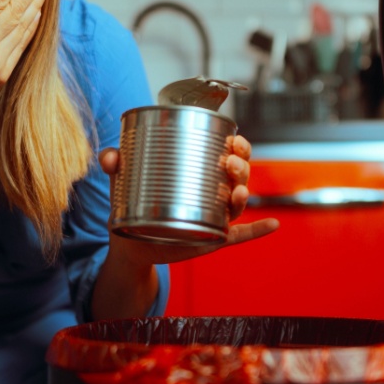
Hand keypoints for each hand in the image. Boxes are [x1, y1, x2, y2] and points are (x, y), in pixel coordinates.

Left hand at [99, 134, 279, 266]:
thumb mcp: (122, 180)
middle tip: (228, 163)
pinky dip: (258, 231)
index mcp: (198, 170)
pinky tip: (273, 225)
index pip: (227, 153)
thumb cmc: (131, 203)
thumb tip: (111, 157)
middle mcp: (212, 191)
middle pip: (239, 175)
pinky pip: (241, 235)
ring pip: (239, 203)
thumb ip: (114, 164)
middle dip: (241, 165)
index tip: (233, 139)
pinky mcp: (212, 239)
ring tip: (238, 192)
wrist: (128, 244)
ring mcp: (214, 216)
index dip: (237, 145)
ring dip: (245, 194)